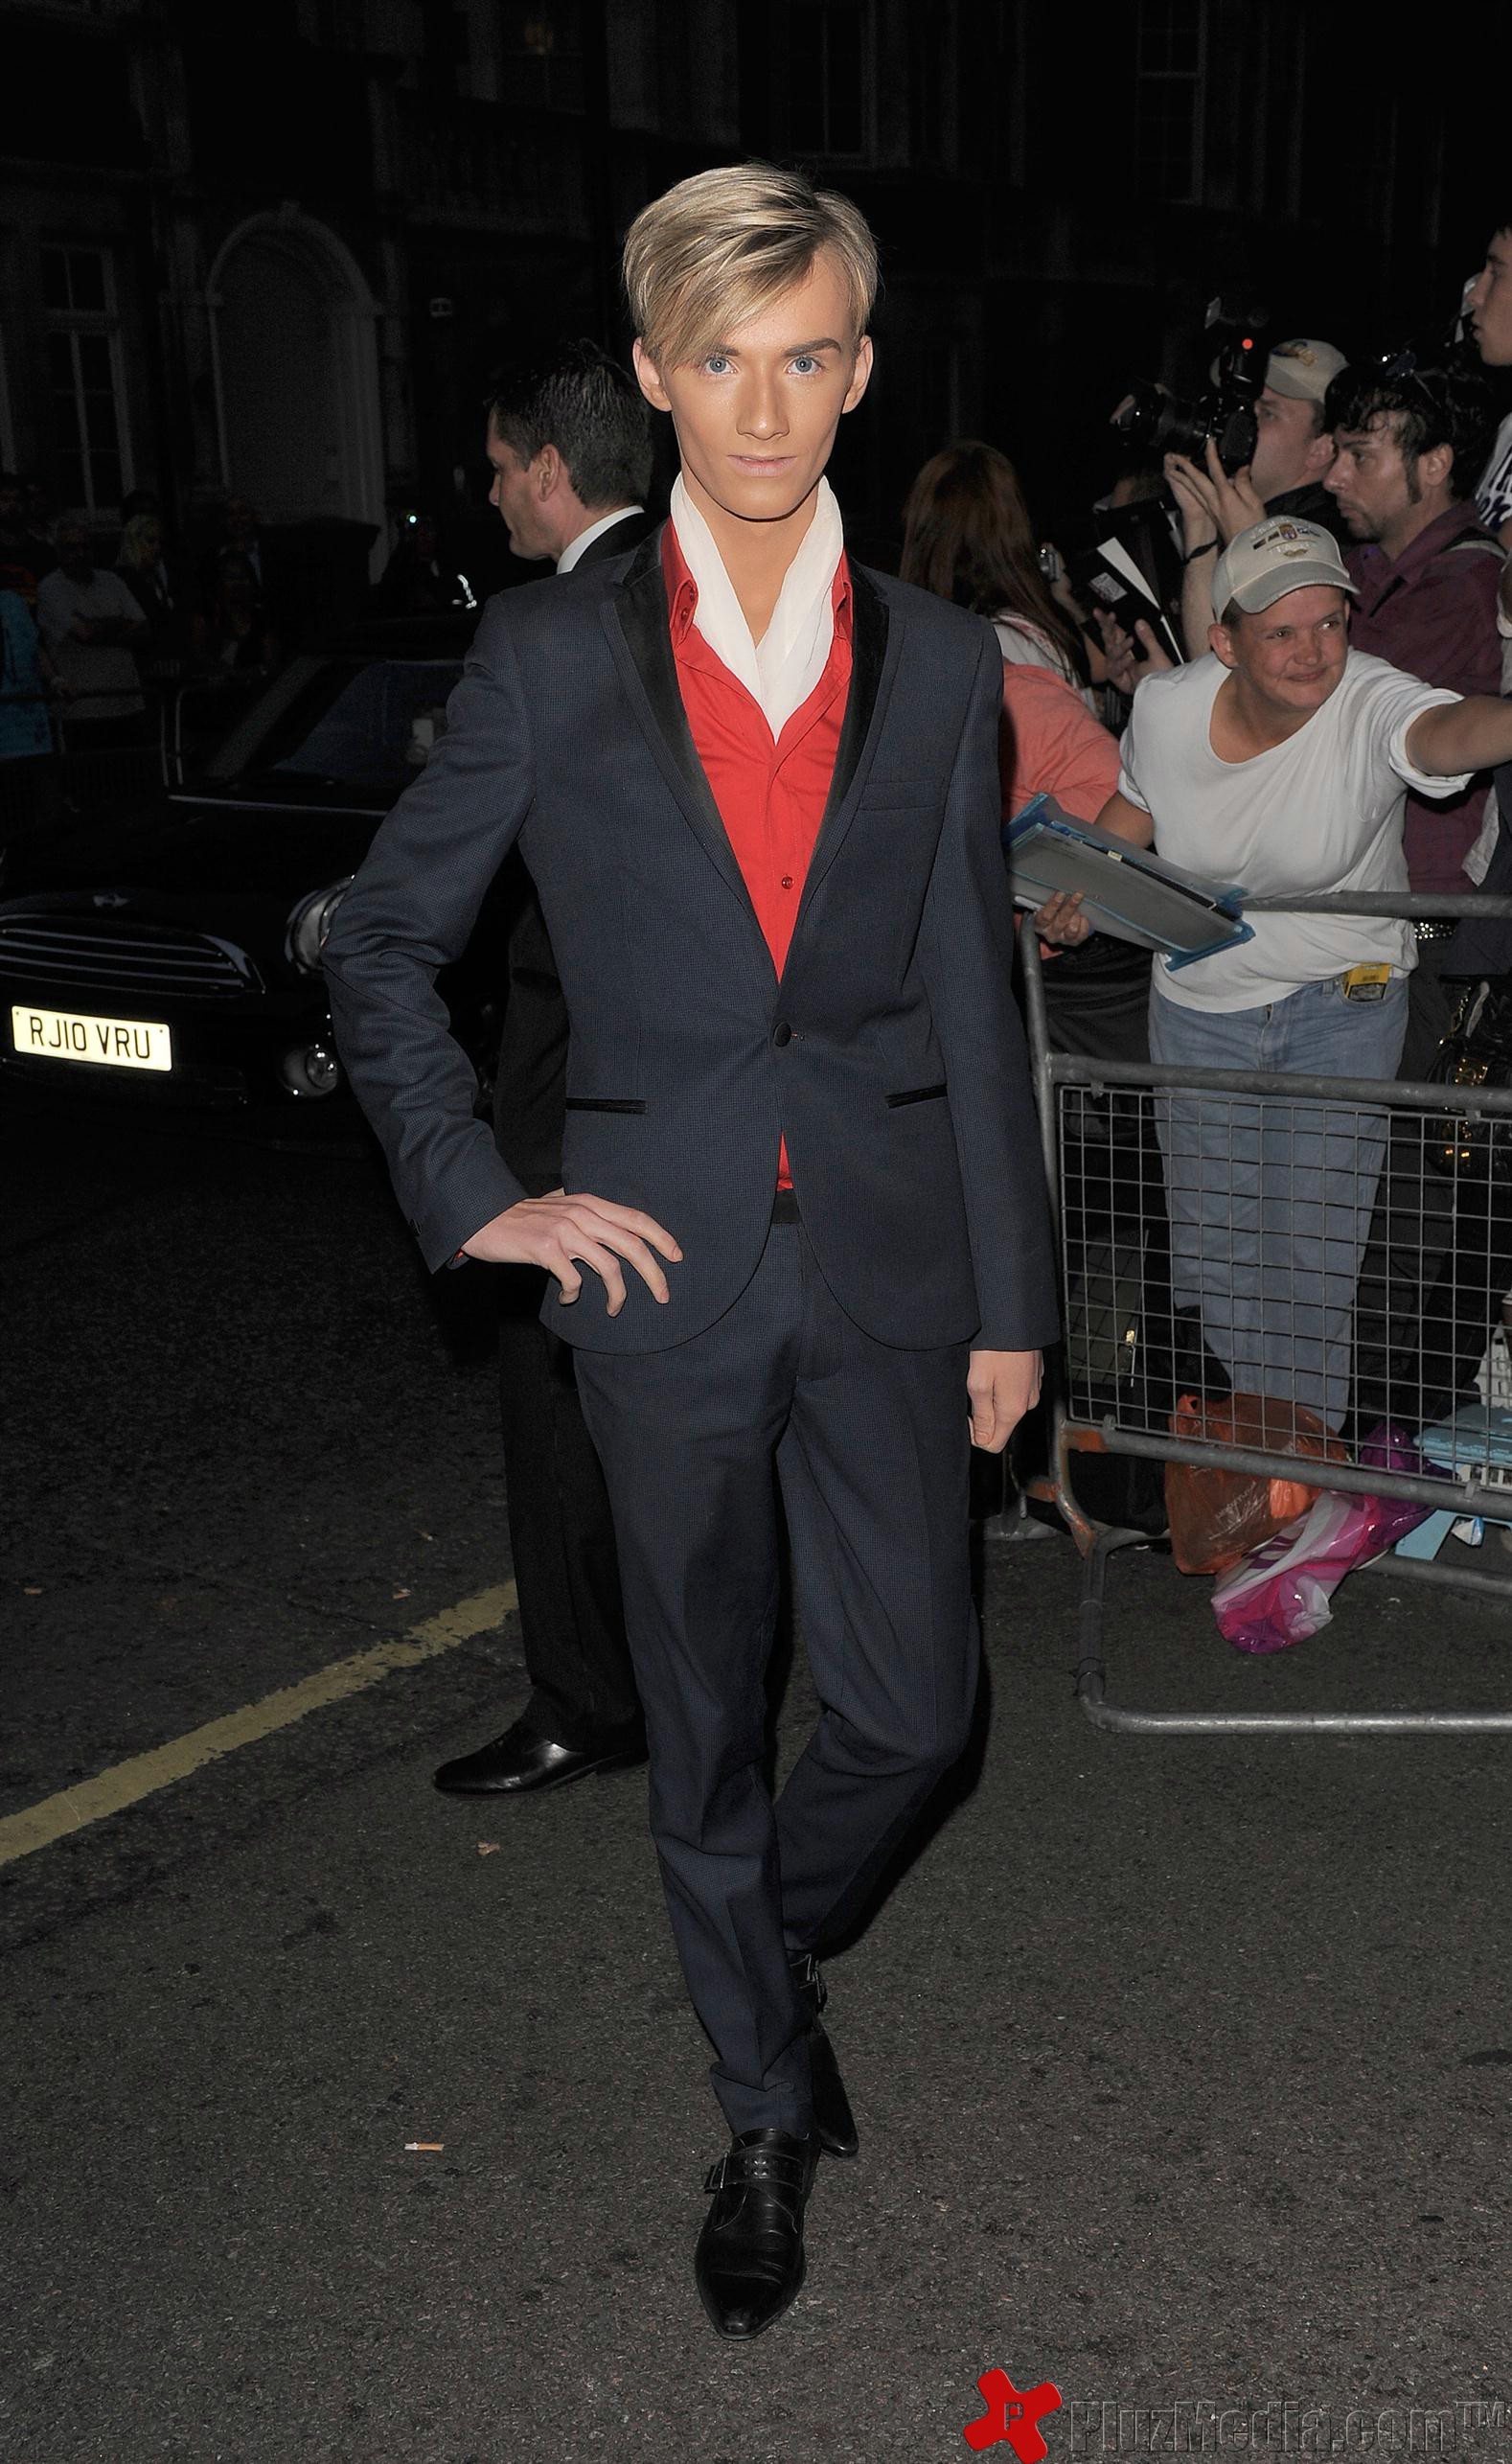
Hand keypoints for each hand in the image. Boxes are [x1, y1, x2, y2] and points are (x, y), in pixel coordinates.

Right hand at [461, 1189, 681, 1314]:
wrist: (484, 1219)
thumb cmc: (524, 1220)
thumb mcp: (561, 1211)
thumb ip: (588, 1219)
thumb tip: (618, 1238)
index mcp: (589, 1203)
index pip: (636, 1218)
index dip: (661, 1237)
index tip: (676, 1257)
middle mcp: (582, 1213)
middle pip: (632, 1245)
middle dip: (654, 1273)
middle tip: (663, 1295)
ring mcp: (565, 1231)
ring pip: (610, 1267)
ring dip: (618, 1294)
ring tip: (614, 1308)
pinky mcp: (546, 1250)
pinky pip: (574, 1280)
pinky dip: (575, 1295)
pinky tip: (569, 1299)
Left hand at [968, 1349, 1042, 1452]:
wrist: (1016, 1318)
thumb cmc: (996, 1347)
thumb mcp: (979, 1383)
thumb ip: (982, 1415)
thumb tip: (983, 1440)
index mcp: (1013, 1410)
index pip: (994, 1444)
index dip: (975, 1434)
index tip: (966, 1413)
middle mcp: (1027, 1403)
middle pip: (1000, 1425)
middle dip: (983, 1413)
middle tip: (972, 1386)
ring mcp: (1033, 1388)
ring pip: (1007, 1406)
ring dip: (993, 1396)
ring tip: (984, 1372)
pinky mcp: (1033, 1375)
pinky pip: (1016, 1390)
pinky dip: (1003, 1383)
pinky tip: (996, 1365)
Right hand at [1032, 889, 1090, 947]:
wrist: (1057, 929)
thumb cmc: (1051, 914)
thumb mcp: (1045, 906)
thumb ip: (1050, 899)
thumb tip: (1061, 886)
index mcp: (1040, 924)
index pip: (1045, 916)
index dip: (1053, 904)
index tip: (1061, 893)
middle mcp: (1050, 933)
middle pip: (1060, 920)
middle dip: (1070, 906)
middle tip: (1078, 895)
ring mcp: (1063, 939)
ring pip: (1072, 929)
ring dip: (1076, 917)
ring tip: (1079, 910)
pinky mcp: (1074, 942)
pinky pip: (1082, 934)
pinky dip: (1084, 924)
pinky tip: (1083, 917)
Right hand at [1094, 608, 1172, 693]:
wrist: (1161, 692)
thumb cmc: (1160, 676)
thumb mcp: (1156, 652)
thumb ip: (1147, 637)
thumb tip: (1140, 622)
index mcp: (1128, 647)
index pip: (1115, 631)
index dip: (1109, 622)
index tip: (1108, 613)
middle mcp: (1120, 656)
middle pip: (1108, 638)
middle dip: (1106, 626)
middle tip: (1107, 617)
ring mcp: (1117, 666)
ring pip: (1111, 652)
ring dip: (1120, 647)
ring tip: (1130, 641)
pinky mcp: (1117, 678)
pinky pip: (1114, 668)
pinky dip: (1121, 663)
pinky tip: (1128, 660)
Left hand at [1165, 442, 1263, 545]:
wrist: (1246, 551)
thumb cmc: (1253, 528)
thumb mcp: (1254, 502)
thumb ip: (1244, 484)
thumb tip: (1241, 469)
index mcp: (1224, 497)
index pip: (1215, 470)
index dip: (1211, 455)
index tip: (1209, 442)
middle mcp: (1214, 502)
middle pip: (1197, 481)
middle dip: (1186, 466)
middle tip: (1177, 456)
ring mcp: (1211, 509)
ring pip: (1193, 490)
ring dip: (1183, 478)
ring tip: (1173, 469)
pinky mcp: (1213, 514)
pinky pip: (1198, 497)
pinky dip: (1191, 488)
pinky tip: (1190, 485)